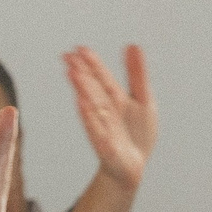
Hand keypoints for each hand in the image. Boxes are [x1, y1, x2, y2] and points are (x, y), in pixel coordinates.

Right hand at [63, 43, 155, 191]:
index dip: (92, 63)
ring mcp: (103, 126)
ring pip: (92, 104)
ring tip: (73, 73)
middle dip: (82, 72)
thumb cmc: (136, 133)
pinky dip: (89, 115)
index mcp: (115, 97)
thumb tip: (132, 45)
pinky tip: (82, 102)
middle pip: (93, 88)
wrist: (133, 165)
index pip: (102, 76)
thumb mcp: (144, 98)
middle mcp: (106, 109)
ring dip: (82, 89)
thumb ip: (137, 73)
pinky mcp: (105, 143)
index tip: (79, 49)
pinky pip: (96, 127)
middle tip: (68, 57)